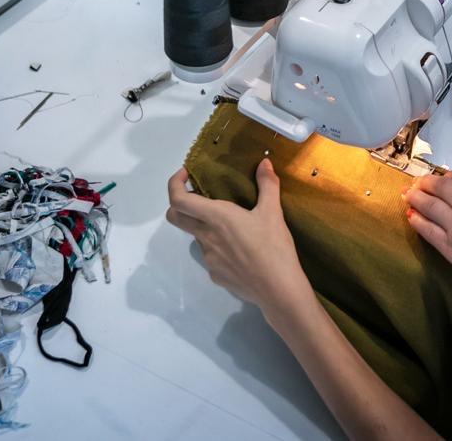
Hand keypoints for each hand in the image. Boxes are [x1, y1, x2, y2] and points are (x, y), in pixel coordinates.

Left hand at [166, 160, 312, 316]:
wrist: (278, 289)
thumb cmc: (273, 247)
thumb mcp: (273, 212)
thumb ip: (267, 185)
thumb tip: (264, 163)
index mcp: (216, 217)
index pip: (178, 199)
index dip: (174, 184)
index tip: (186, 176)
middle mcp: (205, 237)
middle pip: (175, 217)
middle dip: (180, 203)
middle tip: (200, 196)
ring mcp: (208, 258)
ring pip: (197, 236)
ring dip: (206, 227)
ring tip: (234, 226)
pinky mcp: (215, 274)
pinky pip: (211, 256)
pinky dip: (219, 247)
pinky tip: (242, 251)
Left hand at [404, 169, 451, 306]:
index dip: (448, 175)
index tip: (442, 177)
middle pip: (441, 185)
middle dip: (427, 182)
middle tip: (418, 182)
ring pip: (429, 204)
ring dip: (415, 196)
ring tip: (407, 193)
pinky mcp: (450, 247)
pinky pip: (427, 229)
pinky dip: (417, 220)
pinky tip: (411, 215)